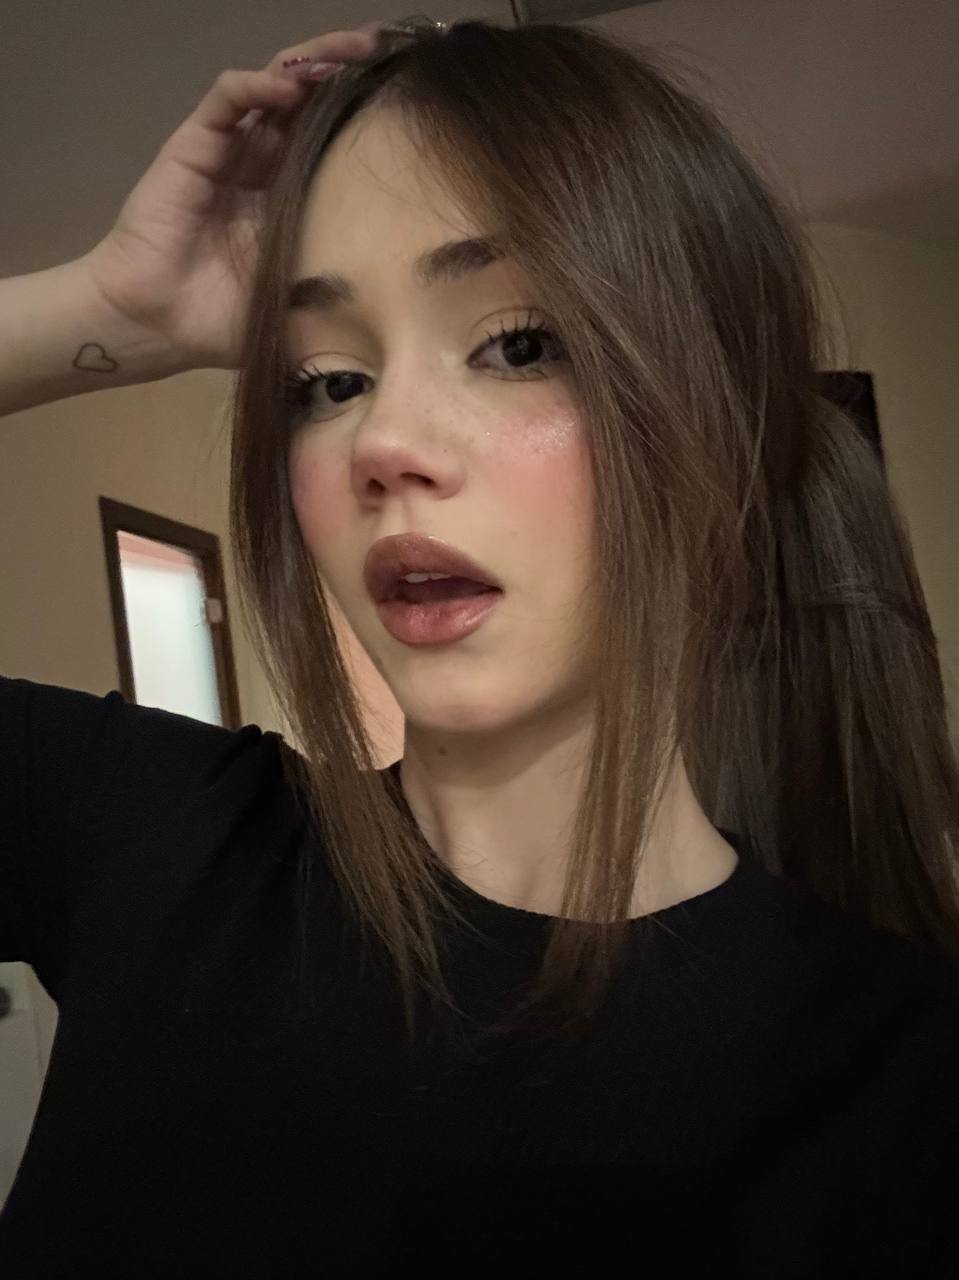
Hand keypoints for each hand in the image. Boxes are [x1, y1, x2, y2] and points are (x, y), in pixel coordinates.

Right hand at [80, 25, 380, 371]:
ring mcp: (231, 150)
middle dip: (348, 70)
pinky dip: (258, 85)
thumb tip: (403, 306)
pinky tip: (291, 85)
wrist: (158, 324)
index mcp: (292, 201)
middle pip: (311, 101)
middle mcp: (264, 166)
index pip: (334, 141)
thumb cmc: (225, 322)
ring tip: (354, 49)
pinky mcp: (196, 144)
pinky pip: (229, 98)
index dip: (367, 117)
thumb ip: (340, 294)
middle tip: (387, 52)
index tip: (412, 105)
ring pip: (275, 85)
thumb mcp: (300, 306)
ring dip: (313, 61)